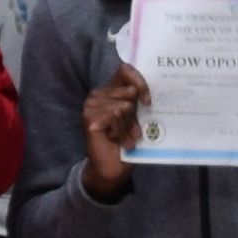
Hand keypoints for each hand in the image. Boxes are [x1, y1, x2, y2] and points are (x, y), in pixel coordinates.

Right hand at [78, 67, 146, 198]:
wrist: (113, 167)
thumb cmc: (125, 142)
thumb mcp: (136, 117)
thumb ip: (138, 101)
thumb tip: (148, 92)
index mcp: (109, 91)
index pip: (125, 70)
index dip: (139, 81)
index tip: (148, 100)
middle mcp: (97, 95)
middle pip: (128, 91)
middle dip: (135, 114)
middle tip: (132, 130)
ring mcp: (90, 106)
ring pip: (123, 106)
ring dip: (127, 126)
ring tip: (124, 137)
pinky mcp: (89, 119)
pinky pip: (114, 115)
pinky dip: (120, 131)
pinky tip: (116, 139)